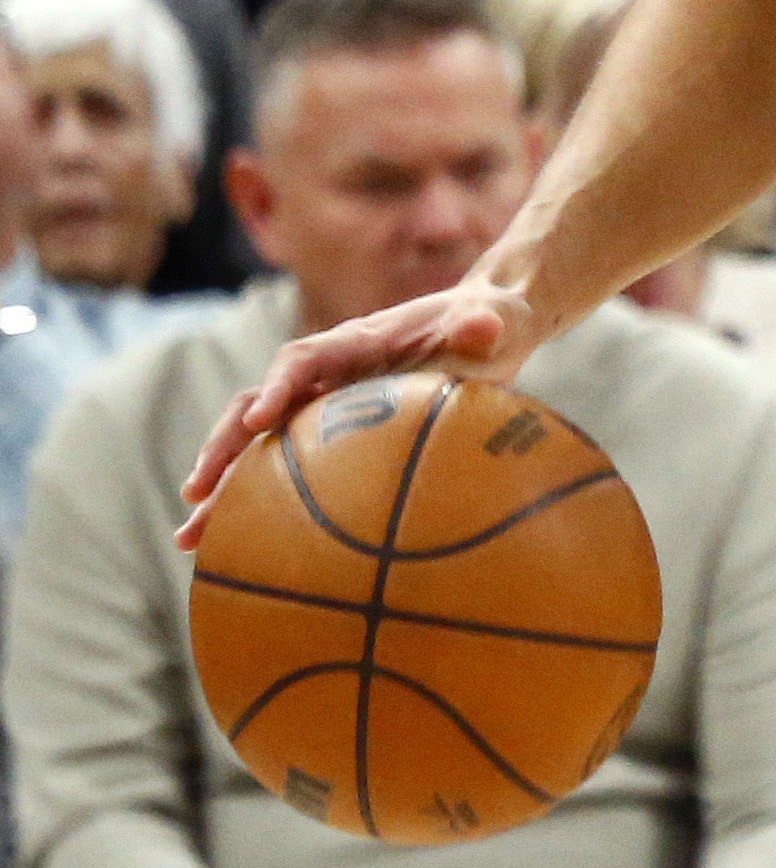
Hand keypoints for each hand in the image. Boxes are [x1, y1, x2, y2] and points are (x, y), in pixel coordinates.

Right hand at [179, 280, 538, 547]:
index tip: (259, 422)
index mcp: (356, 341)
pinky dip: (258, 499)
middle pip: (258, 405)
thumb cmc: (488, 323)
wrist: (487, 327)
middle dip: (223, 447)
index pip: (303, 359)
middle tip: (196, 494)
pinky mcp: (334, 431)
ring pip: (258, 443)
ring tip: (190, 537)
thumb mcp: (492, 321)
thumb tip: (483, 328)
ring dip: (223, 485)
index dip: (278, 387)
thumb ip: (479, 326)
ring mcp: (325, 401)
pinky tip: (238, 546)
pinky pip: (287, 465)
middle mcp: (327, 371)